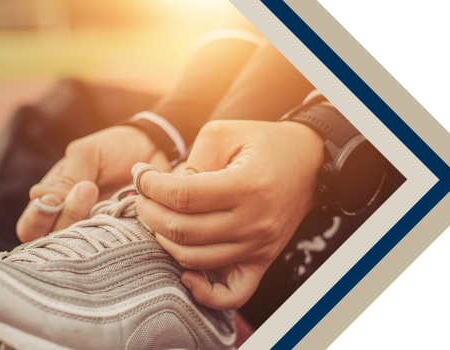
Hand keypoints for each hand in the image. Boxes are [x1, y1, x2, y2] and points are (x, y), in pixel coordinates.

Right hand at [16, 126, 170, 242]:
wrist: (155, 148)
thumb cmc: (113, 149)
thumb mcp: (85, 155)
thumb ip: (66, 178)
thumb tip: (37, 197)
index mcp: (53, 201)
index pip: (30, 226)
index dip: (37, 220)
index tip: (54, 200)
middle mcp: (71, 222)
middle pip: (52, 242)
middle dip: (66, 217)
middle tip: (87, 189)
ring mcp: (96, 232)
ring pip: (81, 247)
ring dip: (89, 223)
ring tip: (101, 193)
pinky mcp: (122, 237)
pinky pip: (113, 248)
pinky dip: (114, 234)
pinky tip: (121, 212)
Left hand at [133, 120, 324, 309]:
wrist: (307, 163)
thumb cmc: (262, 144)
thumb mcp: (224, 134)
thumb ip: (191, 160)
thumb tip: (159, 188)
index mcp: (246, 185)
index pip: (182, 196)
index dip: (151, 187)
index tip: (141, 178)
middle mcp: (254, 222)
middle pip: (182, 230)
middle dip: (149, 213)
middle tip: (142, 199)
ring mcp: (259, 246)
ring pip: (194, 259)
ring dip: (163, 241)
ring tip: (157, 220)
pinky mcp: (261, 261)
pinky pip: (232, 295)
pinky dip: (203, 293)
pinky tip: (185, 274)